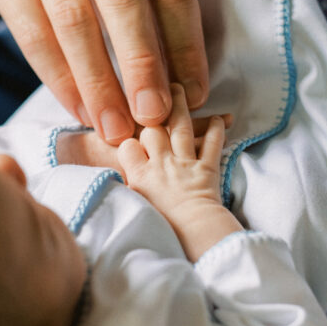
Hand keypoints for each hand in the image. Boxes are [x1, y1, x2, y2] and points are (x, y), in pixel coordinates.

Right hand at [0, 0, 207, 142]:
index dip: (186, 45)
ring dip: (98, 82)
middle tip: (153, 116)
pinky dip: (60, 80)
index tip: (194, 95)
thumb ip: (158, 11)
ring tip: (115, 125)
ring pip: (74, 19)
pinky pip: (34, 33)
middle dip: (141, 65)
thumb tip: (185, 90)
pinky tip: (80, 110)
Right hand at [118, 85, 241, 259]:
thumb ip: (120, 192)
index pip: (128, 145)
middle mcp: (161, 164)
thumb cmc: (161, 230)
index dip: (128, 138)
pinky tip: (220, 119)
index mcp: (139, 176)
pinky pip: (213, 145)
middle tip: (154, 92)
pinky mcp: (207, 170)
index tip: (127, 134)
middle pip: (153, 129)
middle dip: (153, 110)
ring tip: (179, 88)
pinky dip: (217, 131)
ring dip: (180, 106)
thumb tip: (106, 186)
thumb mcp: (130, 211)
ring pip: (181, 128)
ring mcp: (184, 165)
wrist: (194, 236)